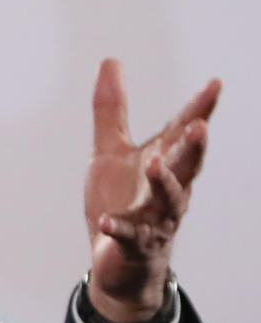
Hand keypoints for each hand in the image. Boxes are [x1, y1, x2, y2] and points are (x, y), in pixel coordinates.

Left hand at [84, 58, 219, 322]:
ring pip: (168, 200)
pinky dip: (120, 228)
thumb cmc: (121, 200)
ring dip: (164, 183)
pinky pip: (129, 235)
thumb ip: (111, 110)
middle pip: (187, 166)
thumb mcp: (111, 151)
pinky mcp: (133, 243)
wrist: (120, 261)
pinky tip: (108, 222)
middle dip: (194, 148)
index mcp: (164, 163)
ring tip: (157, 164)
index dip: (200, 110)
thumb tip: (110, 61)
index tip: (215, 84)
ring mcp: (154, 219)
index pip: (183, 133)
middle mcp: (167, 190)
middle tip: (200, 126)